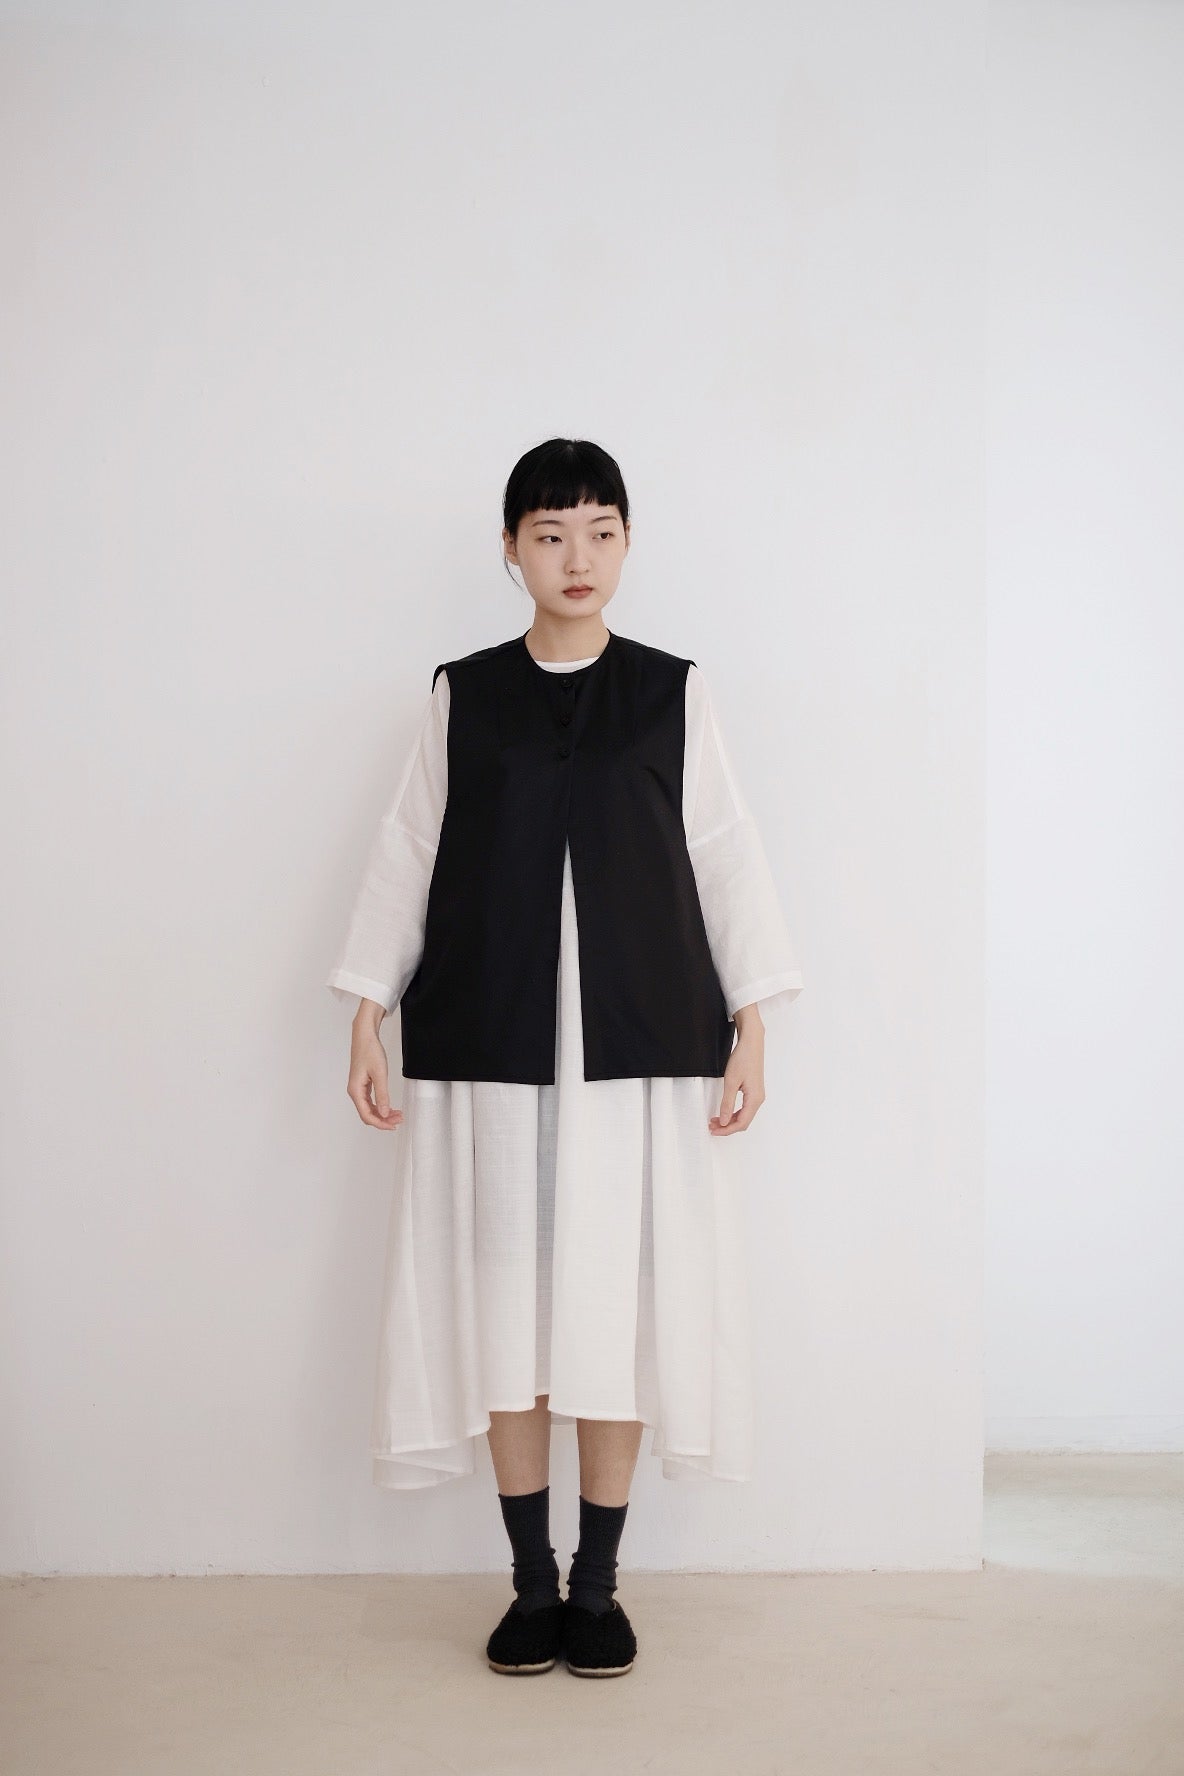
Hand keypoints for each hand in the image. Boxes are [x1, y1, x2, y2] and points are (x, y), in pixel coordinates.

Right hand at [347, 1004, 403, 1130]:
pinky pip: (370, 1101)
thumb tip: (383, 1113)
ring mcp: (358, 1088)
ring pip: (370, 1108)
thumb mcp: (379, 1073)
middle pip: (368, 1114)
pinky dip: (380, 1105)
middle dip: (383, 1119)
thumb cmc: (370, 1051)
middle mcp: (355, 1092)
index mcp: (356, 1091)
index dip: (380, 1123)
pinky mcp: (363, 1084)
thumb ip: (382, 1095)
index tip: (393, 1125)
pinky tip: (389, 1106)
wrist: (364, 1036)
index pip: (367, 1115)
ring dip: (383, 1113)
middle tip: (399, 1119)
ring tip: (397, 1114)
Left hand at [708, 1007, 765, 1134]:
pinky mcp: (753, 1091)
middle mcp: (758, 1099)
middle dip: (727, 1127)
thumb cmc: (743, 1059)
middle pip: (743, 1122)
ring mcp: (757, 1095)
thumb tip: (724, 1121)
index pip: (741, 1123)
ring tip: (715, 1120)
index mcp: (755, 1099)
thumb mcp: (730, 1082)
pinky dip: (734, 1113)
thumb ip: (727, 1103)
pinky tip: (724, 1111)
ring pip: (744, 1116)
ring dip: (730, 1120)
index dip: (727, 1130)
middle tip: (711, 1126)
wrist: (751, 1043)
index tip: (714, 1130)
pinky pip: (745, 1108)